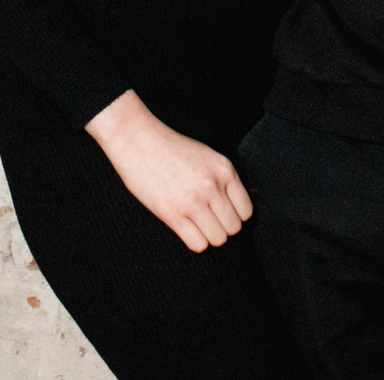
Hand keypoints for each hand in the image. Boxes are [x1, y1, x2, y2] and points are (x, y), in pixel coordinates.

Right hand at [85, 90, 251, 252]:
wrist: (137, 140)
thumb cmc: (170, 149)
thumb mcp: (206, 156)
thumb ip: (221, 179)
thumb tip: (231, 210)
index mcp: (224, 170)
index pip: (246, 211)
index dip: (235, 216)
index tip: (223, 215)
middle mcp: (212, 186)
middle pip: (233, 228)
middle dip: (222, 228)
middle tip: (208, 221)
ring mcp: (193, 201)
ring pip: (218, 239)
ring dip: (209, 237)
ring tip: (197, 226)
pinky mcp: (172, 213)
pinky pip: (198, 244)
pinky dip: (195, 242)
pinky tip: (186, 229)